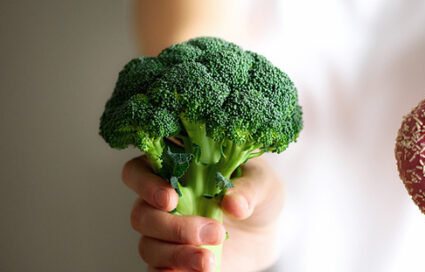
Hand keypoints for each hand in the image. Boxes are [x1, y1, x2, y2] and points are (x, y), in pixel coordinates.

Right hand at [122, 157, 283, 270]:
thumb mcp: (262, 183)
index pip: (138, 171)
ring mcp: (165, 232)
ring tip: (209, 261)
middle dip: (174, 227)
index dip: (145, 185)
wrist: (266, 229)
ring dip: (177, 255)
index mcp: (175, 169)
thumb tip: (233, 203)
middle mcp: (161, 201)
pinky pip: (158, 271)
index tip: (171, 199)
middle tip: (213, 232)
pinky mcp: (174, 259)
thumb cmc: (258, 193)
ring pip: (148, 246)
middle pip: (142, 214)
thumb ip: (248, 189)